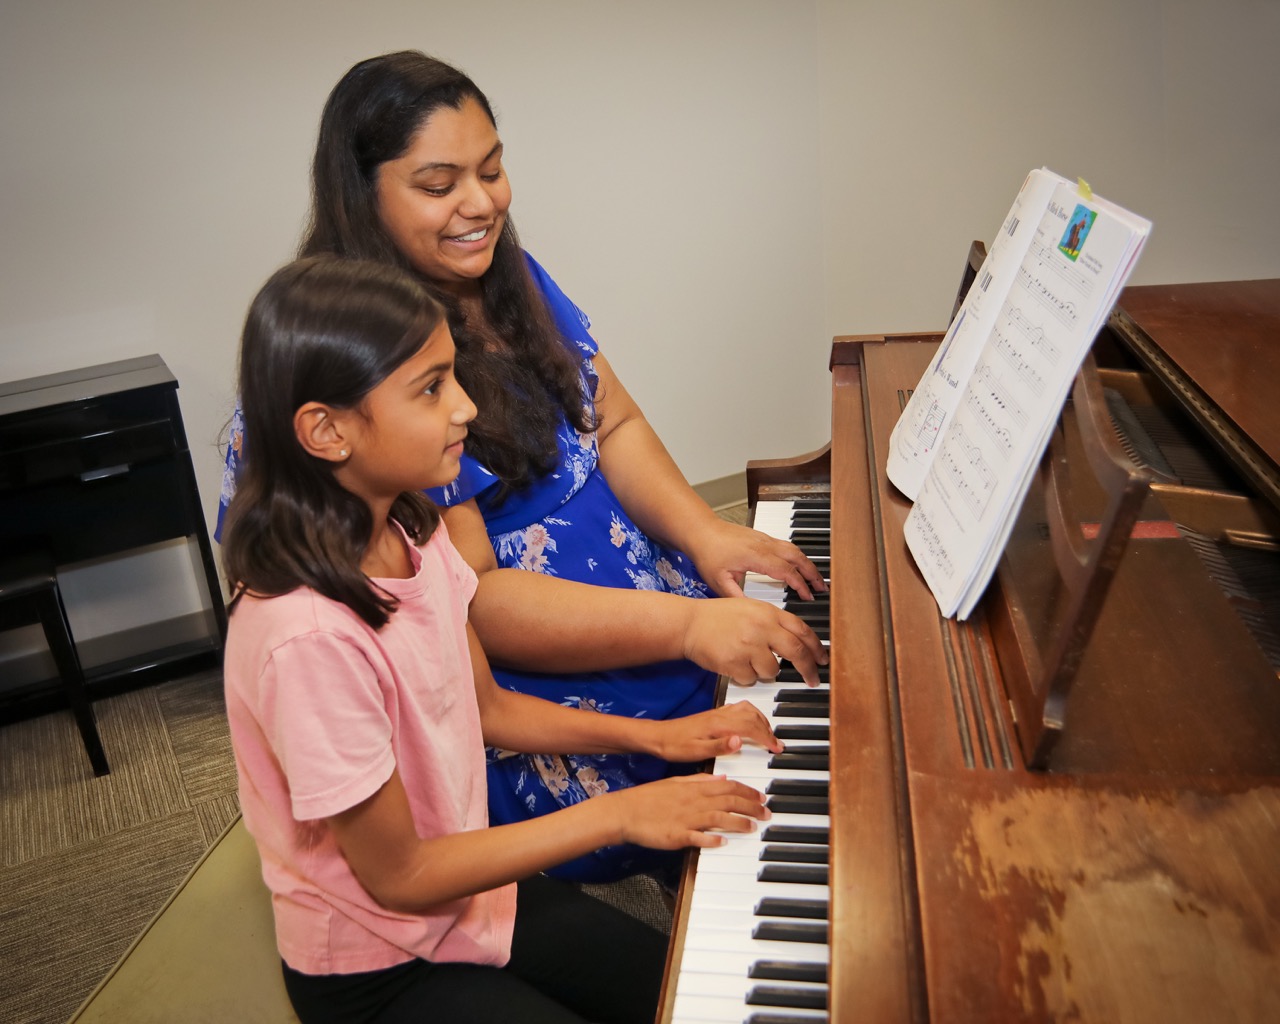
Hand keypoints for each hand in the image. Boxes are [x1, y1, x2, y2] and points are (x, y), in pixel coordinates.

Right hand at [606, 774, 769, 849]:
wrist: (626, 811)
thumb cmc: (650, 798)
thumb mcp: (676, 782)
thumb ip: (700, 780)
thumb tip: (722, 779)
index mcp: (694, 787)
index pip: (728, 787)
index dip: (748, 792)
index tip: (762, 797)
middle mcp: (694, 801)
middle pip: (729, 802)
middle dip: (752, 807)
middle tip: (767, 813)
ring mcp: (686, 819)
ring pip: (719, 818)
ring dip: (739, 823)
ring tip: (754, 827)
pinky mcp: (677, 835)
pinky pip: (698, 837)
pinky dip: (712, 839)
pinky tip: (723, 842)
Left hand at [652, 700, 781, 762]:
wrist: (658, 737)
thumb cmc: (675, 746)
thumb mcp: (696, 751)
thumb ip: (719, 746)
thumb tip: (740, 741)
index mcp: (718, 724)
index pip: (750, 727)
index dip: (766, 737)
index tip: (776, 748)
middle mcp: (720, 715)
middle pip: (752, 717)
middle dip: (768, 730)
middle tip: (777, 744)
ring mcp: (717, 713)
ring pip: (747, 710)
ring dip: (761, 720)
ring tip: (768, 734)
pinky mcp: (714, 715)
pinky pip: (739, 709)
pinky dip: (751, 715)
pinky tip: (751, 723)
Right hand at [681, 596, 827, 685]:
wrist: (689, 623)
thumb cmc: (718, 617)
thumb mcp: (750, 608)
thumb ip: (773, 621)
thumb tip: (799, 640)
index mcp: (767, 612)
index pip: (802, 630)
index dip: (817, 647)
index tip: (823, 659)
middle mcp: (761, 627)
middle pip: (796, 652)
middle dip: (808, 669)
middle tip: (812, 679)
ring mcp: (748, 646)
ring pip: (773, 670)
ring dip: (765, 671)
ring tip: (749, 660)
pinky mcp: (735, 663)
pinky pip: (751, 679)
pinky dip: (746, 676)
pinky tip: (735, 663)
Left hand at [687, 519, 826, 600]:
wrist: (701, 531)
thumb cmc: (708, 554)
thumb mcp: (719, 581)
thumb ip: (737, 597)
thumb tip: (754, 612)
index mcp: (756, 556)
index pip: (786, 570)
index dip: (800, 584)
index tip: (808, 596)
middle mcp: (764, 545)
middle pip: (797, 556)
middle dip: (812, 573)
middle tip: (822, 588)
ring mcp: (765, 539)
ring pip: (794, 549)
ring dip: (807, 563)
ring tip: (815, 579)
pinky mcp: (763, 537)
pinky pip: (786, 546)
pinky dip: (797, 557)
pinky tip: (799, 566)